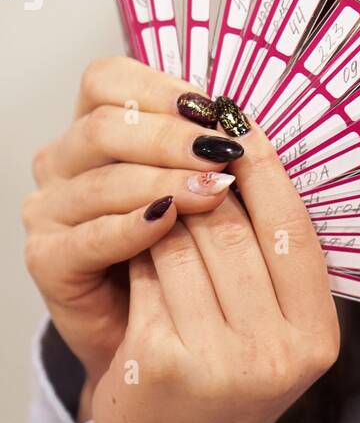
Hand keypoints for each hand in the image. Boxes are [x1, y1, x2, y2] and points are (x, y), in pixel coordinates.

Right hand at [23, 57, 242, 386]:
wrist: (157, 342)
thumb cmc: (185, 259)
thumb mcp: (201, 194)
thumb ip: (211, 155)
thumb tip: (249, 124)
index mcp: (97, 130)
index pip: (107, 80)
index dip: (159, 87)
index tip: (213, 108)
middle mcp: (63, 162)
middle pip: (105, 126)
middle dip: (171, 137)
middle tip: (222, 152)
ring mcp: (50, 209)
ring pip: (101, 178)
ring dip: (163, 180)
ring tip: (214, 191)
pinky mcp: (48, 258)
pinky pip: (88, 235)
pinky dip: (132, 226)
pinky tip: (169, 222)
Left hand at [90, 111, 339, 422]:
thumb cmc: (224, 374)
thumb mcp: (274, 327)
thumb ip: (273, 259)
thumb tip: (248, 152)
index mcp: (318, 338)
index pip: (294, 232)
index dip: (267, 170)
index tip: (241, 124)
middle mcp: (278, 354)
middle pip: (235, 231)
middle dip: (205, 189)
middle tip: (187, 158)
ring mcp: (221, 362)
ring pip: (186, 246)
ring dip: (167, 217)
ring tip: (162, 206)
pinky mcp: (163, 363)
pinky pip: (147, 275)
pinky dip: (139, 252)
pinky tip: (137, 250)